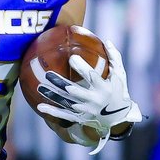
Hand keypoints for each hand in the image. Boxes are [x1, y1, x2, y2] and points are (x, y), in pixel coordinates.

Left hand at [36, 37, 142, 154]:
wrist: (119, 117)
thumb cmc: (118, 90)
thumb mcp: (120, 75)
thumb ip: (114, 58)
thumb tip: (106, 41)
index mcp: (103, 88)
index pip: (92, 76)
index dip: (82, 68)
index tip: (71, 57)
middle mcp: (94, 100)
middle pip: (75, 91)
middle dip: (61, 83)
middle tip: (48, 74)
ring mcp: (86, 110)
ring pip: (66, 103)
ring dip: (53, 96)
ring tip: (40, 87)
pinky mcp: (80, 118)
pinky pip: (64, 115)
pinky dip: (52, 111)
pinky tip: (39, 106)